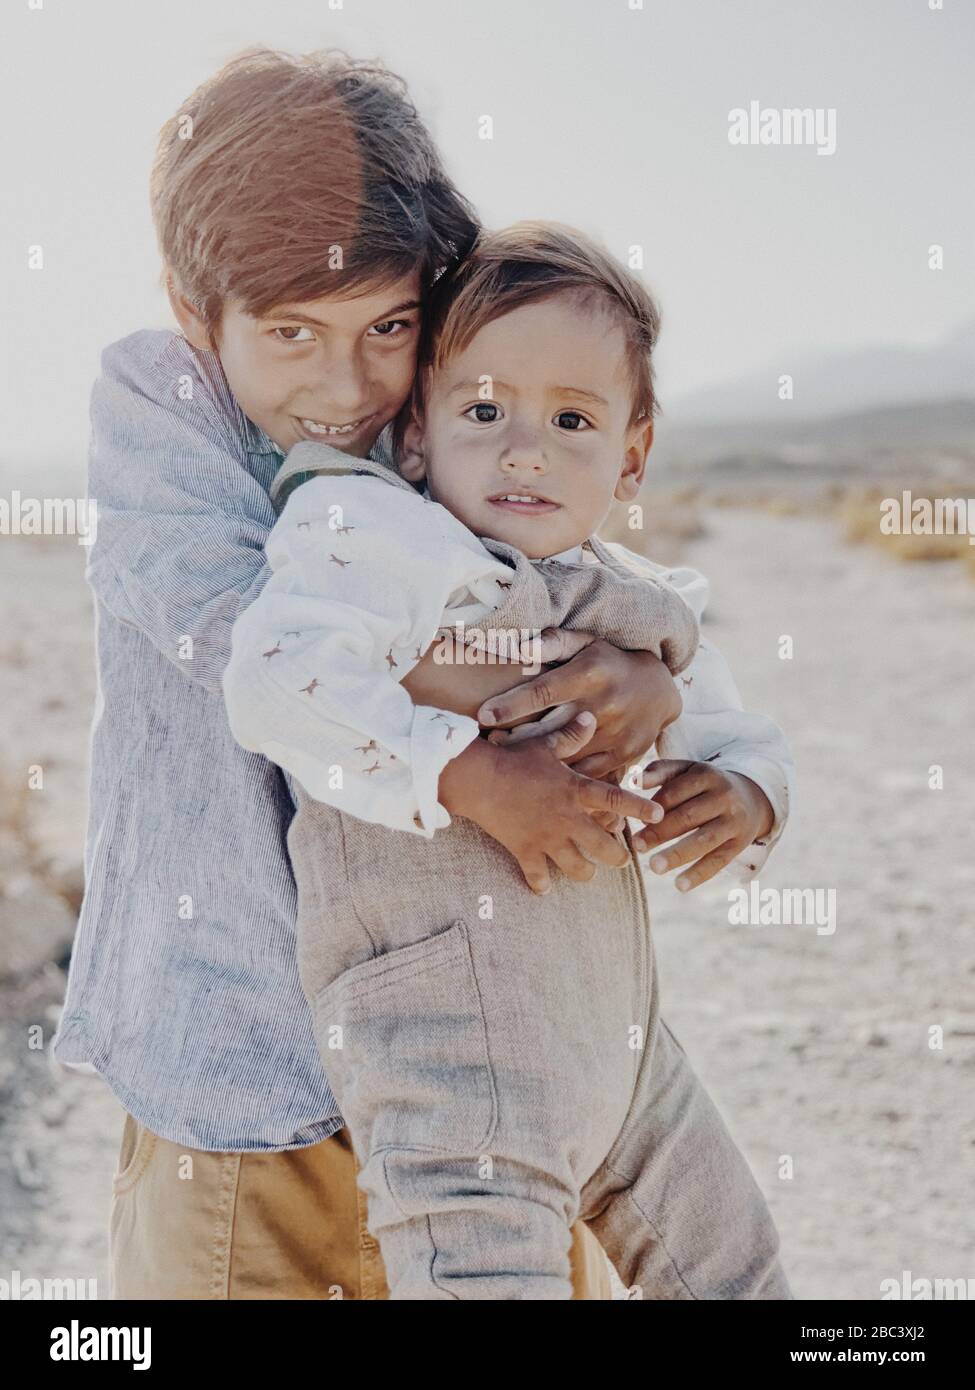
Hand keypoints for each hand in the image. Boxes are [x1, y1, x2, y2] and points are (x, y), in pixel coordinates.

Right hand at [438, 711, 663, 894]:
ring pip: (578, 868)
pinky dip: (542, 884)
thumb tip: (589, 717)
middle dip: (618, 857)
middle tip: (622, 858)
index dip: (640, 807)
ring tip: (587, 873)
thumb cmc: (511, 758)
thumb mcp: (544, 744)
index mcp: (575, 790)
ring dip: (585, 873)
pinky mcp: (525, 851)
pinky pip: (538, 877)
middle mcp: (567, 818)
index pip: (616, 798)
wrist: (477, 779)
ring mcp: (547, 838)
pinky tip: (545, 888)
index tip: (659, 814)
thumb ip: (570, 736)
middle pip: (604, 847)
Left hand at [477, 639, 681, 781]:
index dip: (512, 704)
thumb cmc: (610, 663)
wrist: (659, 690)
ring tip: (507, 761)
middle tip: (488, 742)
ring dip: (535, 760)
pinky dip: (562, 774)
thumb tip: (523, 647)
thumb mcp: (588, 643)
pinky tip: (541, 776)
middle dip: (515, 739)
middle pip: (549, 728)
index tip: (483, 715)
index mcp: (589, 673)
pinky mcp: (622, 755)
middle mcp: (602, 704)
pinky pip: (585, 772)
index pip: (544, 690)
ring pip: (565, 754)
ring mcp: (614, 733)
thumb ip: (555, 642)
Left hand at [632, 760, 774, 890]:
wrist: (750, 797)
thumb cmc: (703, 785)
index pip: (674, 792)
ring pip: (704, 839)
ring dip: (678, 854)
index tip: (635, 821)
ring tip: (654, 867)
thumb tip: (633, 781)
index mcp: (705, 774)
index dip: (653, 808)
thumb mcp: (686, 771)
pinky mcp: (740, 843)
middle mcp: (723, 796)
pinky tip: (679, 886)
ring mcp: (734, 820)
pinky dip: (699, 874)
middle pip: (688, 816)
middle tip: (637, 845)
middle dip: (660, 832)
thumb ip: (659, 771)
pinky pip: (719, 860)